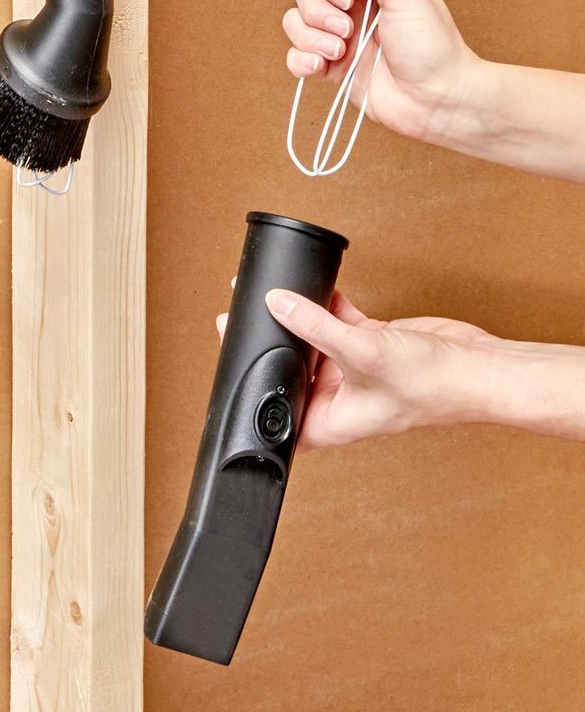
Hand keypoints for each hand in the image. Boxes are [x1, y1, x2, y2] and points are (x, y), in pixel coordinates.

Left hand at [216, 288, 508, 447]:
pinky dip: (324, 307)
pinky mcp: (371, 346)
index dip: (253, 398)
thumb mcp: (362, 351)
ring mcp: (355, 372)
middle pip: (290, 372)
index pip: (278, 417)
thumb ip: (316, 327)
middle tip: (237, 319)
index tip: (229, 368)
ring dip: (291, 321)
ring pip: (310, 345)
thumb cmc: (433, 384)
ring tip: (265, 296)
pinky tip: (311, 289)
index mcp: (332, 422)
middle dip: (267, 347)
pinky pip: (336, 325)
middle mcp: (339, 400)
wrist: (480, 367)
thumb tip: (276, 304)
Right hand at [282, 0, 482, 144]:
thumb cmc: (431, 44)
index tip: (348, 1)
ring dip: (311, 38)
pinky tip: (320, 67)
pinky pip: (294, 56)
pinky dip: (300, 60)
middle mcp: (351, 9)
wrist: (436, 98)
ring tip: (340, 52)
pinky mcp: (330, 68)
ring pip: (294, 23)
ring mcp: (338, 39)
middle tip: (348, 30)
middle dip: (318, 13)